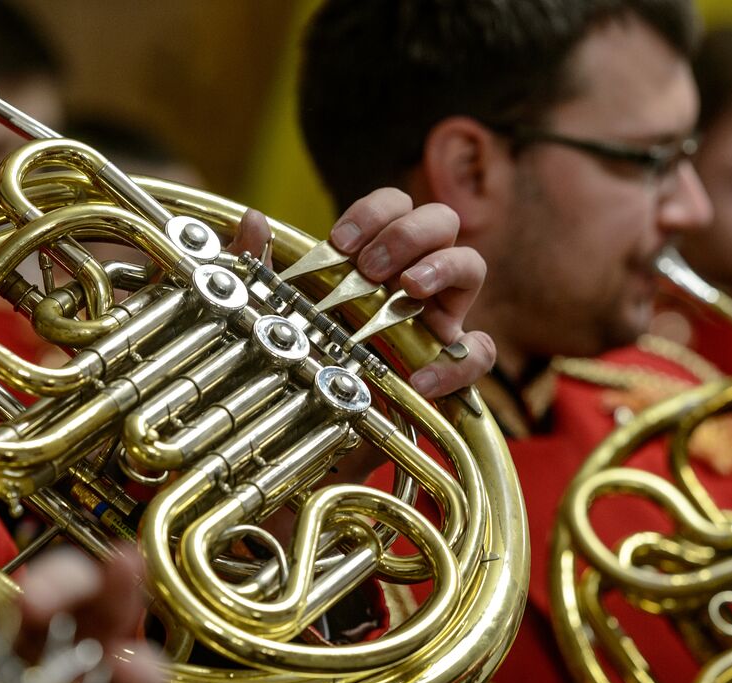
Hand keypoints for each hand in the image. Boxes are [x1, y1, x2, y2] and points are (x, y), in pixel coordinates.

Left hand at [230, 189, 494, 397]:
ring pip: (471, 265)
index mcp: (378, 256)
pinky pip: (479, 354)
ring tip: (408, 288)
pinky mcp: (451, 367)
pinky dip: (459, 360)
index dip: (374, 212)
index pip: (395, 206)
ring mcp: (440, 318)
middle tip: (372, 267)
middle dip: (409, 232)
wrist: (311, 427)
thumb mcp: (271, 311)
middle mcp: (416, 278)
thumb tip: (252, 219)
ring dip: (442, 266)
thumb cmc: (299, 358)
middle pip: (442, 221)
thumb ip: (260, 267)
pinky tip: (422, 377)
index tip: (340, 242)